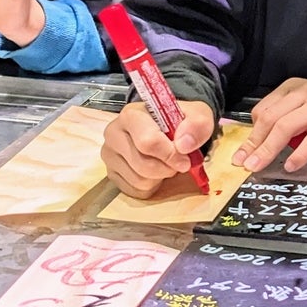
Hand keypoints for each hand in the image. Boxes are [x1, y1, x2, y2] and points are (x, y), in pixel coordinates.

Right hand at [102, 99, 216, 197]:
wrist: (166, 128)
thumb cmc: (178, 122)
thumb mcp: (197, 115)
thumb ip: (197, 125)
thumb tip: (184, 145)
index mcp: (132, 115)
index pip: (148, 142)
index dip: (170, 155)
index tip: (185, 160)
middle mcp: (114, 133)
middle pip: (143, 165)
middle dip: (167, 168)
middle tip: (176, 162)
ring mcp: (109, 154)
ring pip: (139, 181)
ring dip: (159, 178)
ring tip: (163, 163)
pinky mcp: (111, 172)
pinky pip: (134, 191)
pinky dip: (150, 186)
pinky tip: (154, 172)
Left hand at [236, 79, 306, 172]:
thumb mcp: (306, 109)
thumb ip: (285, 119)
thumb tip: (258, 144)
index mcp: (293, 88)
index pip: (264, 110)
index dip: (250, 134)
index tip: (242, 154)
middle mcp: (306, 92)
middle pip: (271, 119)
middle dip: (254, 143)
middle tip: (243, 164)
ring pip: (287, 126)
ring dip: (269, 149)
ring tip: (258, 166)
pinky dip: (299, 154)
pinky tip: (290, 166)